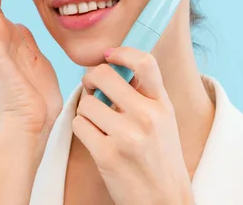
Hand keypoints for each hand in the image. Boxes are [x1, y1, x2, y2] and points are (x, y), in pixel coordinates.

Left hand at [73, 47, 193, 204]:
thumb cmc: (159, 158)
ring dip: (86, 111)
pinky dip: (81, 129)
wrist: (164, 200)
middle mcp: (147, 117)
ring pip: (86, 103)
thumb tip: (113, 66)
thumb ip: (145, 94)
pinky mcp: (107, 155)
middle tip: (92, 88)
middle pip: (103, 75)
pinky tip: (94, 138)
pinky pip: (79, 125)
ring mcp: (127, 136)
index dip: (122, 52)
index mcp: (162, 105)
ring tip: (98, 123)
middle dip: (90, 79)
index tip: (109, 55)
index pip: (145, 62)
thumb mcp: (163, 120)